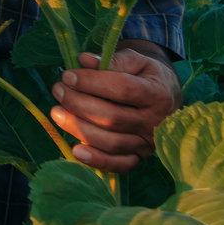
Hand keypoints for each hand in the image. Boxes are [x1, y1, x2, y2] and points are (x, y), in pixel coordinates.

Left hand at [49, 46, 180, 173]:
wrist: (167, 97)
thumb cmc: (146, 76)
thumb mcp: (137, 60)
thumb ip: (114, 59)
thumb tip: (84, 60)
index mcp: (158, 94)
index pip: (122, 89)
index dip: (92, 83)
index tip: (68, 76)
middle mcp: (155, 122)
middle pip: (112, 118)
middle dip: (79, 104)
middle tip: (58, 90)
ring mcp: (147, 143)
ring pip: (111, 142)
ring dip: (79, 129)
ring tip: (56, 112)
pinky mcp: (139, 157)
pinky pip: (118, 165)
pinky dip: (97, 161)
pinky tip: (75, 150)